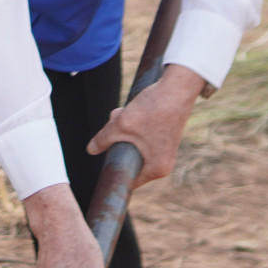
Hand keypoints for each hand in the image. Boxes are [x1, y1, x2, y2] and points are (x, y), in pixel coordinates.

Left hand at [87, 63, 206, 187]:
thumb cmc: (153, 110)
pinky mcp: (163, 136)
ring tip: (121, 113)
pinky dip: (131, 124)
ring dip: (122, 129)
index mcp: (156, 168)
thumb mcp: (121, 126)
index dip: (114, 169)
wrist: (177, 88)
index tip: (103, 159)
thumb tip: (90, 150)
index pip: (129, 179)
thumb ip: (103, 140)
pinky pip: (140, 135)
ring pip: (132, 143)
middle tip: (114, 123)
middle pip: (128, 158)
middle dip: (116, 140)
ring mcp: (164, 149)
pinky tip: (127, 110)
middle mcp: (163, 162)